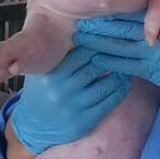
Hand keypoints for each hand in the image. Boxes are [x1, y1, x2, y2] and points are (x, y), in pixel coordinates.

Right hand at [9, 46, 131, 153]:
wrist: (33, 125)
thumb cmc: (41, 91)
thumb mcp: (42, 71)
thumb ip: (59, 55)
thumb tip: (84, 33)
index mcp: (53, 74)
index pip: (81, 53)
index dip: (98, 44)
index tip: (110, 37)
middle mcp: (62, 90)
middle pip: (95, 68)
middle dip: (111, 58)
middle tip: (124, 49)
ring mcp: (74, 108)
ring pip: (104, 86)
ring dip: (119, 76)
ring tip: (126, 67)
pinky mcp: (83, 122)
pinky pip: (107, 104)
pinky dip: (119, 92)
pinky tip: (124, 84)